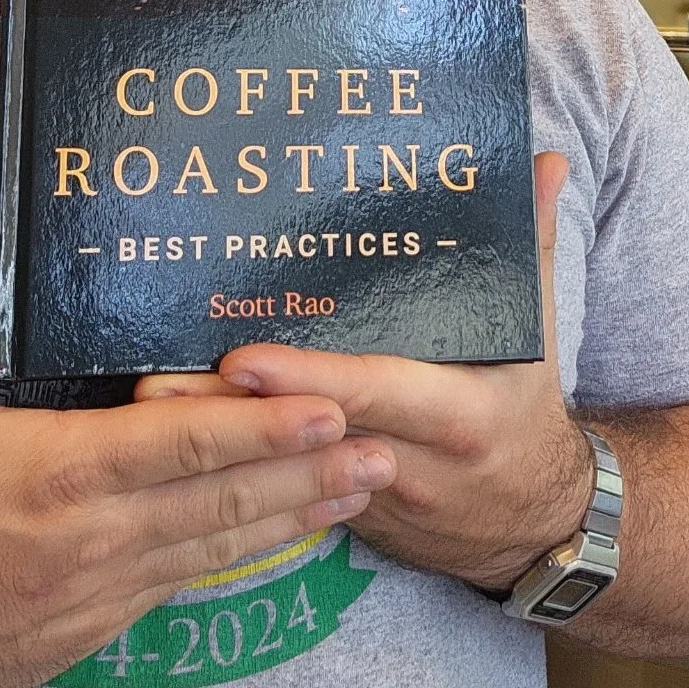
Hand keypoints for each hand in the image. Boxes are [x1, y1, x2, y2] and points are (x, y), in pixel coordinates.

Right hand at [0, 204, 394, 687]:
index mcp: (64, 470)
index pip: (184, 442)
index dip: (262, 426)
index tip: (329, 406)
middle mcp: (101, 532)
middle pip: (226, 497)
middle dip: (313, 472)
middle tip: (388, 448)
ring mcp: (108, 585)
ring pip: (222, 544)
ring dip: (300, 515)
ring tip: (368, 488)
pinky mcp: (103, 622)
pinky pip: (191, 578)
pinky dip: (246, 554)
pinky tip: (289, 535)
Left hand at [136, 152, 591, 592]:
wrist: (532, 524)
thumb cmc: (525, 407)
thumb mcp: (537, 332)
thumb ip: (532, 246)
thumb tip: (545, 163)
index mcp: (456, 413)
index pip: (372, 391)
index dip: (306, 378)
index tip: (240, 358)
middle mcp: (409, 465)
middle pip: (307, 439)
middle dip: (229, 418)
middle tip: (154, 386)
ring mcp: (369, 500)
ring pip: (282, 474)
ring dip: (216, 450)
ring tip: (143, 418)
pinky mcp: (342, 519)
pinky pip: (282, 492)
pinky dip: (235, 471)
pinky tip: (177, 451)